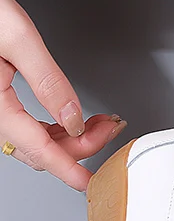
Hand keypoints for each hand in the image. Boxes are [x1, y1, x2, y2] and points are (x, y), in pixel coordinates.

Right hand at [0, 0, 126, 191]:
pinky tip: (73, 119)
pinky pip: (28, 126)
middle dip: (81, 146)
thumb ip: (48, 81)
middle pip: (40, 149)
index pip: (38, 149)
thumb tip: (73, 117)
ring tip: (100, 123)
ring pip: (35, 140)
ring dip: (71, 138)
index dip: (69, 169)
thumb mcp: (17, 38)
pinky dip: (56, 128)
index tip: (89, 183)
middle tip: (109, 128)